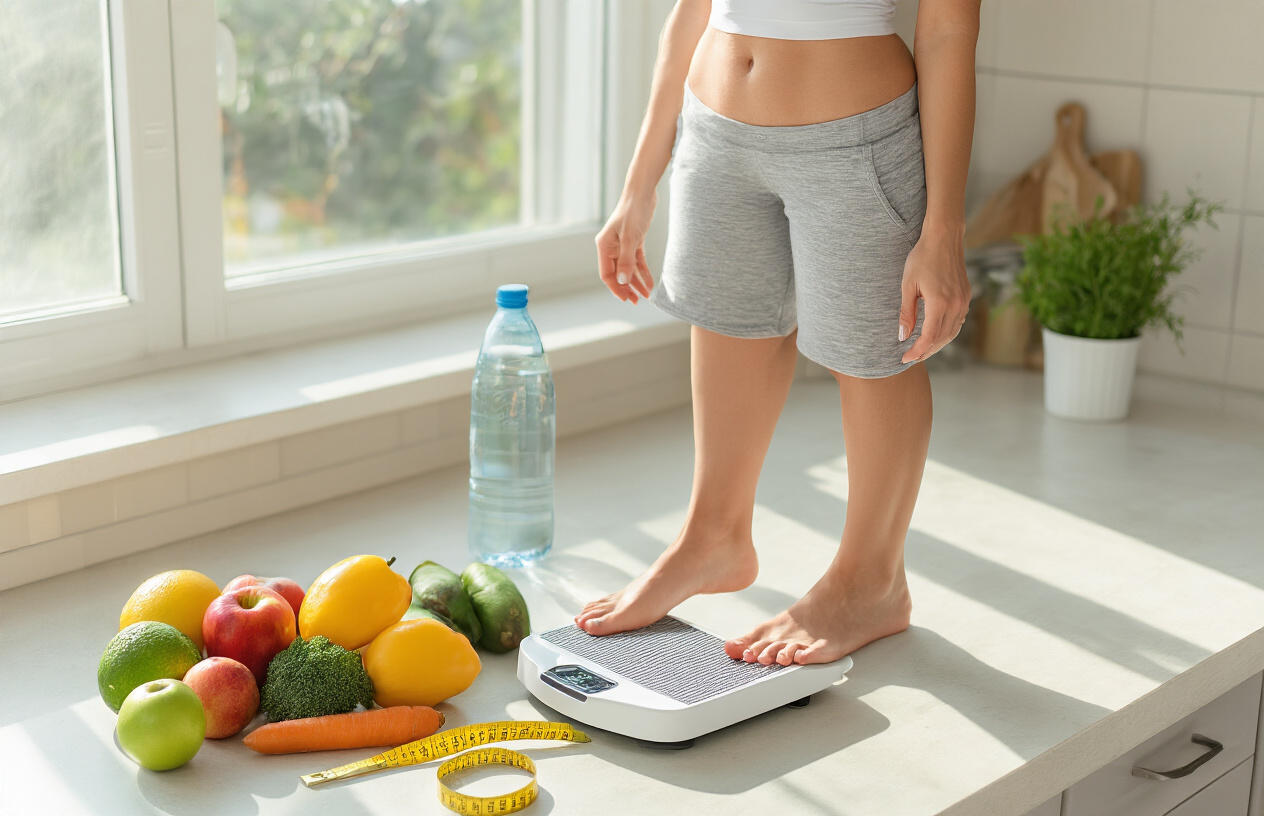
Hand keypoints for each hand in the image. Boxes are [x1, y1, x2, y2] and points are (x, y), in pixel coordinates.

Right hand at [596, 192, 655, 303]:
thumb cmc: (633, 211)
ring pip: (628, 269)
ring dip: (636, 282)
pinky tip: (649, 282)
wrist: (643, 193)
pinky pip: (637, 261)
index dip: (616, 288)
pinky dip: (643, 271)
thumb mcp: (630, 238)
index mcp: (604, 246)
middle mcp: (611, 247)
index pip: (607, 274)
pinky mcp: (633, 241)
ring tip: (645, 295)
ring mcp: (622, 244)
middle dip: (626, 288)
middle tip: (636, 301)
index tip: (626, 299)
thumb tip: (622, 281)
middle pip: (617, 274)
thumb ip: (626, 261)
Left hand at [899, 223, 970, 363]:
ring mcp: (964, 301)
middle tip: (911, 358)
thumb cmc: (922, 258)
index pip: (929, 337)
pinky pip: (958, 322)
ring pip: (952, 332)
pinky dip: (946, 332)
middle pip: (941, 338)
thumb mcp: (908, 285)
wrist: (944, 238)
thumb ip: (907, 313)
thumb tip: (902, 337)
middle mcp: (956, 304)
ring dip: (937, 344)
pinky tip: (936, 335)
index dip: (916, 351)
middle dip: (926, 351)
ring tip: (922, 350)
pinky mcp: (966, 296)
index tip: (905, 358)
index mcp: (940, 302)